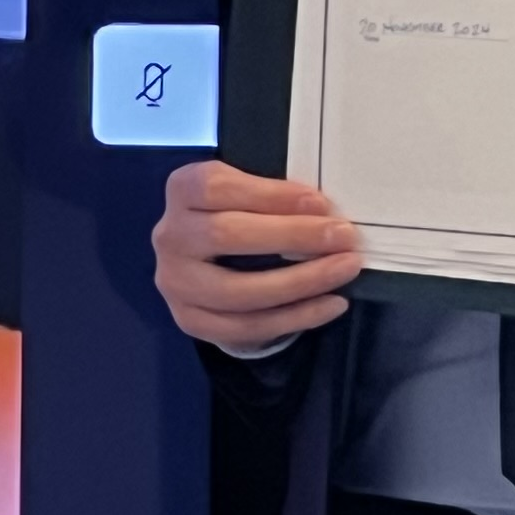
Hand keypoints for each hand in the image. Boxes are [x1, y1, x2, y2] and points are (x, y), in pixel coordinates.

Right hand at [150, 160, 361, 350]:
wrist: (203, 264)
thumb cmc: (237, 215)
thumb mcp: (246, 192)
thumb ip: (274, 197)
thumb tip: (326, 215)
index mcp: (182, 190)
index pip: (217, 188)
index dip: (270, 195)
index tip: (321, 203)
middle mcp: (170, 235)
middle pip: (225, 235)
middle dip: (293, 236)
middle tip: (343, 237)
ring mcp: (175, 282)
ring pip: (237, 290)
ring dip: (300, 281)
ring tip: (344, 270)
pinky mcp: (190, 320)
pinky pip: (246, 326)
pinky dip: (295, 317)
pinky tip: (331, 304)